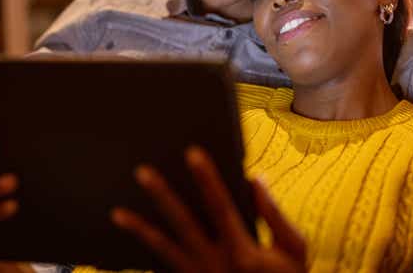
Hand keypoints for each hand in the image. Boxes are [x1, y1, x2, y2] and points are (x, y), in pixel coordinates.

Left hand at [111, 146, 306, 272]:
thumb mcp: (295, 250)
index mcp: (243, 251)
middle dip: (162, 195)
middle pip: (183, 224)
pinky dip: (145, 253)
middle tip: (141, 171)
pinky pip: (163, 268)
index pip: (220, 207)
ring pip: (163, 251)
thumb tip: (255, 178)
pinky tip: (130, 237)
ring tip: (118, 213)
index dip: (206, 178)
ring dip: (140, 230)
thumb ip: (274, 214)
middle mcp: (216, 265)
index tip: (192, 151)